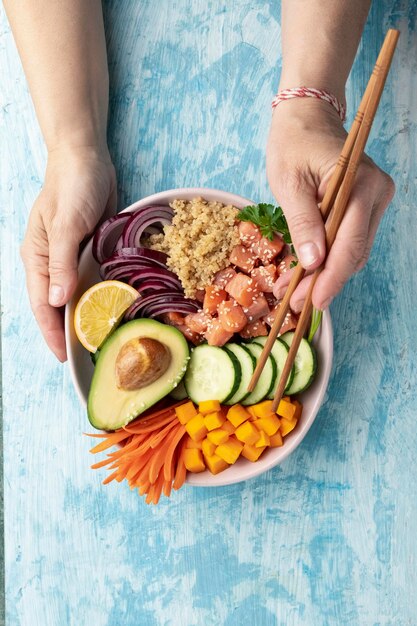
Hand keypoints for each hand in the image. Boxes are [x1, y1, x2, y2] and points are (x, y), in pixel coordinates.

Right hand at [21, 146, 116, 361]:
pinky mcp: (93, 252)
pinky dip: (105, 296)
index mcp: (38, 258)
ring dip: (90, 317)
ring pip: (80, 295)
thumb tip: (56, 300)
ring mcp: (74, 259)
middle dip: (71, 331)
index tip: (64, 356)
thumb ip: (61, 262)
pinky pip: (98, 280)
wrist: (88, 159)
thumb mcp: (66, 224)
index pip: (41, 304)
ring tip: (106, 341)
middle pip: (60, 305)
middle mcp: (54, 263)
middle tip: (89, 356)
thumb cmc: (71, 186)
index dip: (52, 332)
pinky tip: (119, 311)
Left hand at [267, 99, 394, 310]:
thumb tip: (314, 263)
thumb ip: (302, 222)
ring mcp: (376, 199)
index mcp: (359, 183)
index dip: (330, 277)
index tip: (310, 302)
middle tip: (294, 302)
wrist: (307, 117)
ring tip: (294, 290)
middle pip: (354, 251)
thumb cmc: (293, 143)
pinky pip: (351, 240)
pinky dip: (329, 258)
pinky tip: (306, 271)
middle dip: (325, 281)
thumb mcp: (289, 183)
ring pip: (354, 250)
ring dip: (326, 273)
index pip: (349, 242)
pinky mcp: (367, 205)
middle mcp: (377, 192)